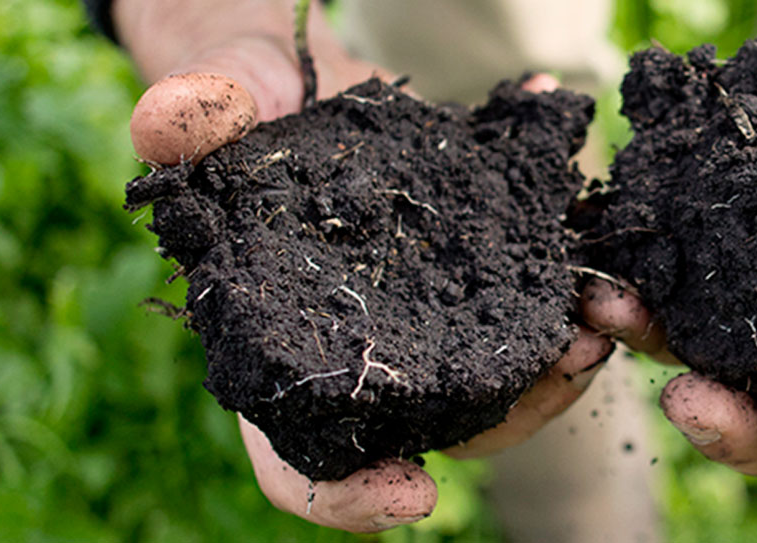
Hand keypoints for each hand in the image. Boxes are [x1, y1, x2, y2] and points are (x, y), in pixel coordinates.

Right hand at [116, 0, 603, 529]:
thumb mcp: (214, 99)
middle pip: (434, 430)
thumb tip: (163, 124)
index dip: (348, 495)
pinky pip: (526, 305)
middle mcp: (360, 358)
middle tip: (564, 364)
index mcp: (277, 350)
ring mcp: (424, 324)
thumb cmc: (242, 110)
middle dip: (506, 414)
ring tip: (593, 320)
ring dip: (553, 365)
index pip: (300, 461)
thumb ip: (192, 116)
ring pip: (497, 382)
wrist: (306, 82)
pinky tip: (591, 249)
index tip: (415, 495)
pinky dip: (563, 287)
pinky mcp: (472, 276)